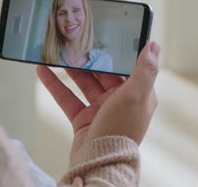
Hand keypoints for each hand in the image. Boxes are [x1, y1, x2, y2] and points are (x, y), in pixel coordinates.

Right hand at [37, 42, 159, 154]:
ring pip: (83, 83)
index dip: (115, 53)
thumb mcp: (135, 95)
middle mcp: (120, 100)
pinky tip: (43, 71)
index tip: (103, 36)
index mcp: (138, 94)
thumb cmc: (121, 130)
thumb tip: (153, 45)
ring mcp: (100, 109)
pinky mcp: (82, 118)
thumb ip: (145, 69)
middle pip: (102, 73)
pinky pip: (67, 97)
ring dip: (70, 69)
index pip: (127, 67)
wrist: (99, 161)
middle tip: (75, 43)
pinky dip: (55, 85)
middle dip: (88, 59)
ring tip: (57, 53)